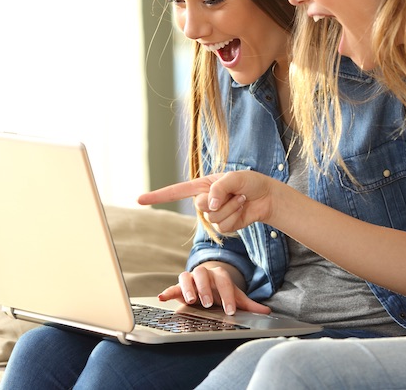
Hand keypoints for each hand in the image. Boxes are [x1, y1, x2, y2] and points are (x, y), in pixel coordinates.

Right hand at [138, 170, 280, 233]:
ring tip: (241, 199)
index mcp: (202, 185)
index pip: (175, 191)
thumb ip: (219, 189)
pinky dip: (236, 217)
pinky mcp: (224, 225)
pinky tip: (243, 209)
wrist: (266, 197)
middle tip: (235, 192)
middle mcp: (205, 200)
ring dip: (231, 208)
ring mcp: (214, 214)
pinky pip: (223, 227)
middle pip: (200, 206)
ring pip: (214, 218)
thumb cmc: (250, 182)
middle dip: (219, 200)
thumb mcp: (235, 178)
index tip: (139, 200)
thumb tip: (209, 205)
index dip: (157, 196)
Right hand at [157, 263, 271, 315]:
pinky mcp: (179, 286)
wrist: (209, 285)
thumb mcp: (236, 298)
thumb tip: (268, 311)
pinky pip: (172, 286)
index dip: (227, 295)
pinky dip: (168, 291)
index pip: (224, 281)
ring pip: (187, 276)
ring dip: (188, 287)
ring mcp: (191, 278)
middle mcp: (204, 274)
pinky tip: (163, 297)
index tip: (230, 310)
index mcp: (219, 275)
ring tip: (191, 300)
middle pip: (204, 275)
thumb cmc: (222, 292)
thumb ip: (250, 305)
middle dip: (206, 289)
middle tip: (209, 303)